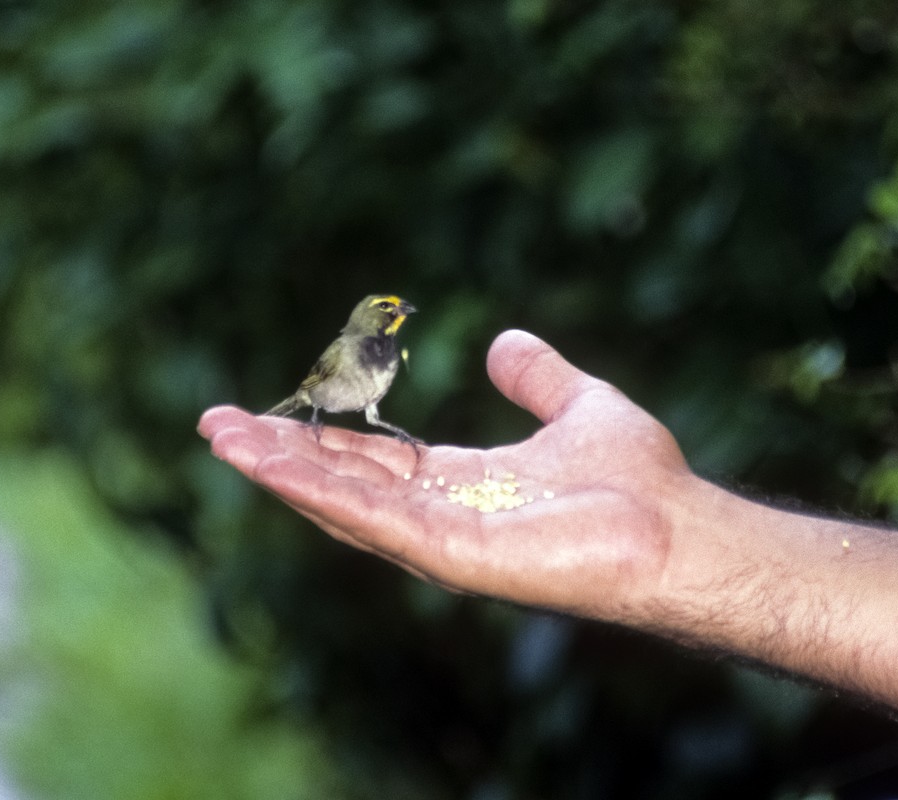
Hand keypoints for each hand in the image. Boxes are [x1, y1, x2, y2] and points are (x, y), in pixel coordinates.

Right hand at [198, 329, 696, 623]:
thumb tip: (507, 342)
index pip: (373, 462)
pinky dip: (320, 492)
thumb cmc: (640, 481)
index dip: (321, 437)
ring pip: (343, 505)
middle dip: (279, 455)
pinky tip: (275, 465)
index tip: (270, 413)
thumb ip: (540, 378)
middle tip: (215, 426)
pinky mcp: (454, 556)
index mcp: (461, 485)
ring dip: (281, 471)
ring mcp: (442, 541)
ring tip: (224, 440)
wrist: (682, 528)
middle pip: (343, 483)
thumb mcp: (579, 406)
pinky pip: (375, 522)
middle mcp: (441, 516)